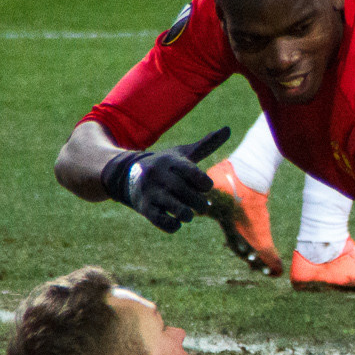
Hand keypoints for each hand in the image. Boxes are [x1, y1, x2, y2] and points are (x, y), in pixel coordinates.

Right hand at [99, 126, 228, 232]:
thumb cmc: (165, 166)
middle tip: (202, 206)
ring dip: (187, 214)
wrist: (126, 175)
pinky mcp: (144, 207)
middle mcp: (159, 175)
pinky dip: (173, 225)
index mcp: (170, 161)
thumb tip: (228, 129)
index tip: (206, 187)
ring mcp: (150, 192)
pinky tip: (176, 221)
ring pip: (176, 208)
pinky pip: (162, 221)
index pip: (191, 172)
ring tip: (188, 214)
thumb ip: (206, 144)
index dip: (204, 182)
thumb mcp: (183, 153)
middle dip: (199, 203)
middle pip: (186, 192)